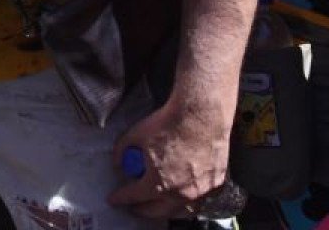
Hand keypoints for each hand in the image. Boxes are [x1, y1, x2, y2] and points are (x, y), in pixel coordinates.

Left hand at [109, 92, 233, 217]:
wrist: (201, 116)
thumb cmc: (167, 125)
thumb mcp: (135, 135)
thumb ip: (122, 151)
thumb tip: (118, 163)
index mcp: (158, 184)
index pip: (134, 197)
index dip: (120, 198)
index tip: (113, 199)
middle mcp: (180, 193)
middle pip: (157, 212)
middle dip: (142, 210)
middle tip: (134, 207)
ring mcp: (200, 191)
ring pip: (180, 210)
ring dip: (165, 209)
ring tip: (157, 205)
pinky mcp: (215, 184)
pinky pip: (198, 199)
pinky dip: (186, 200)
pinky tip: (180, 195)